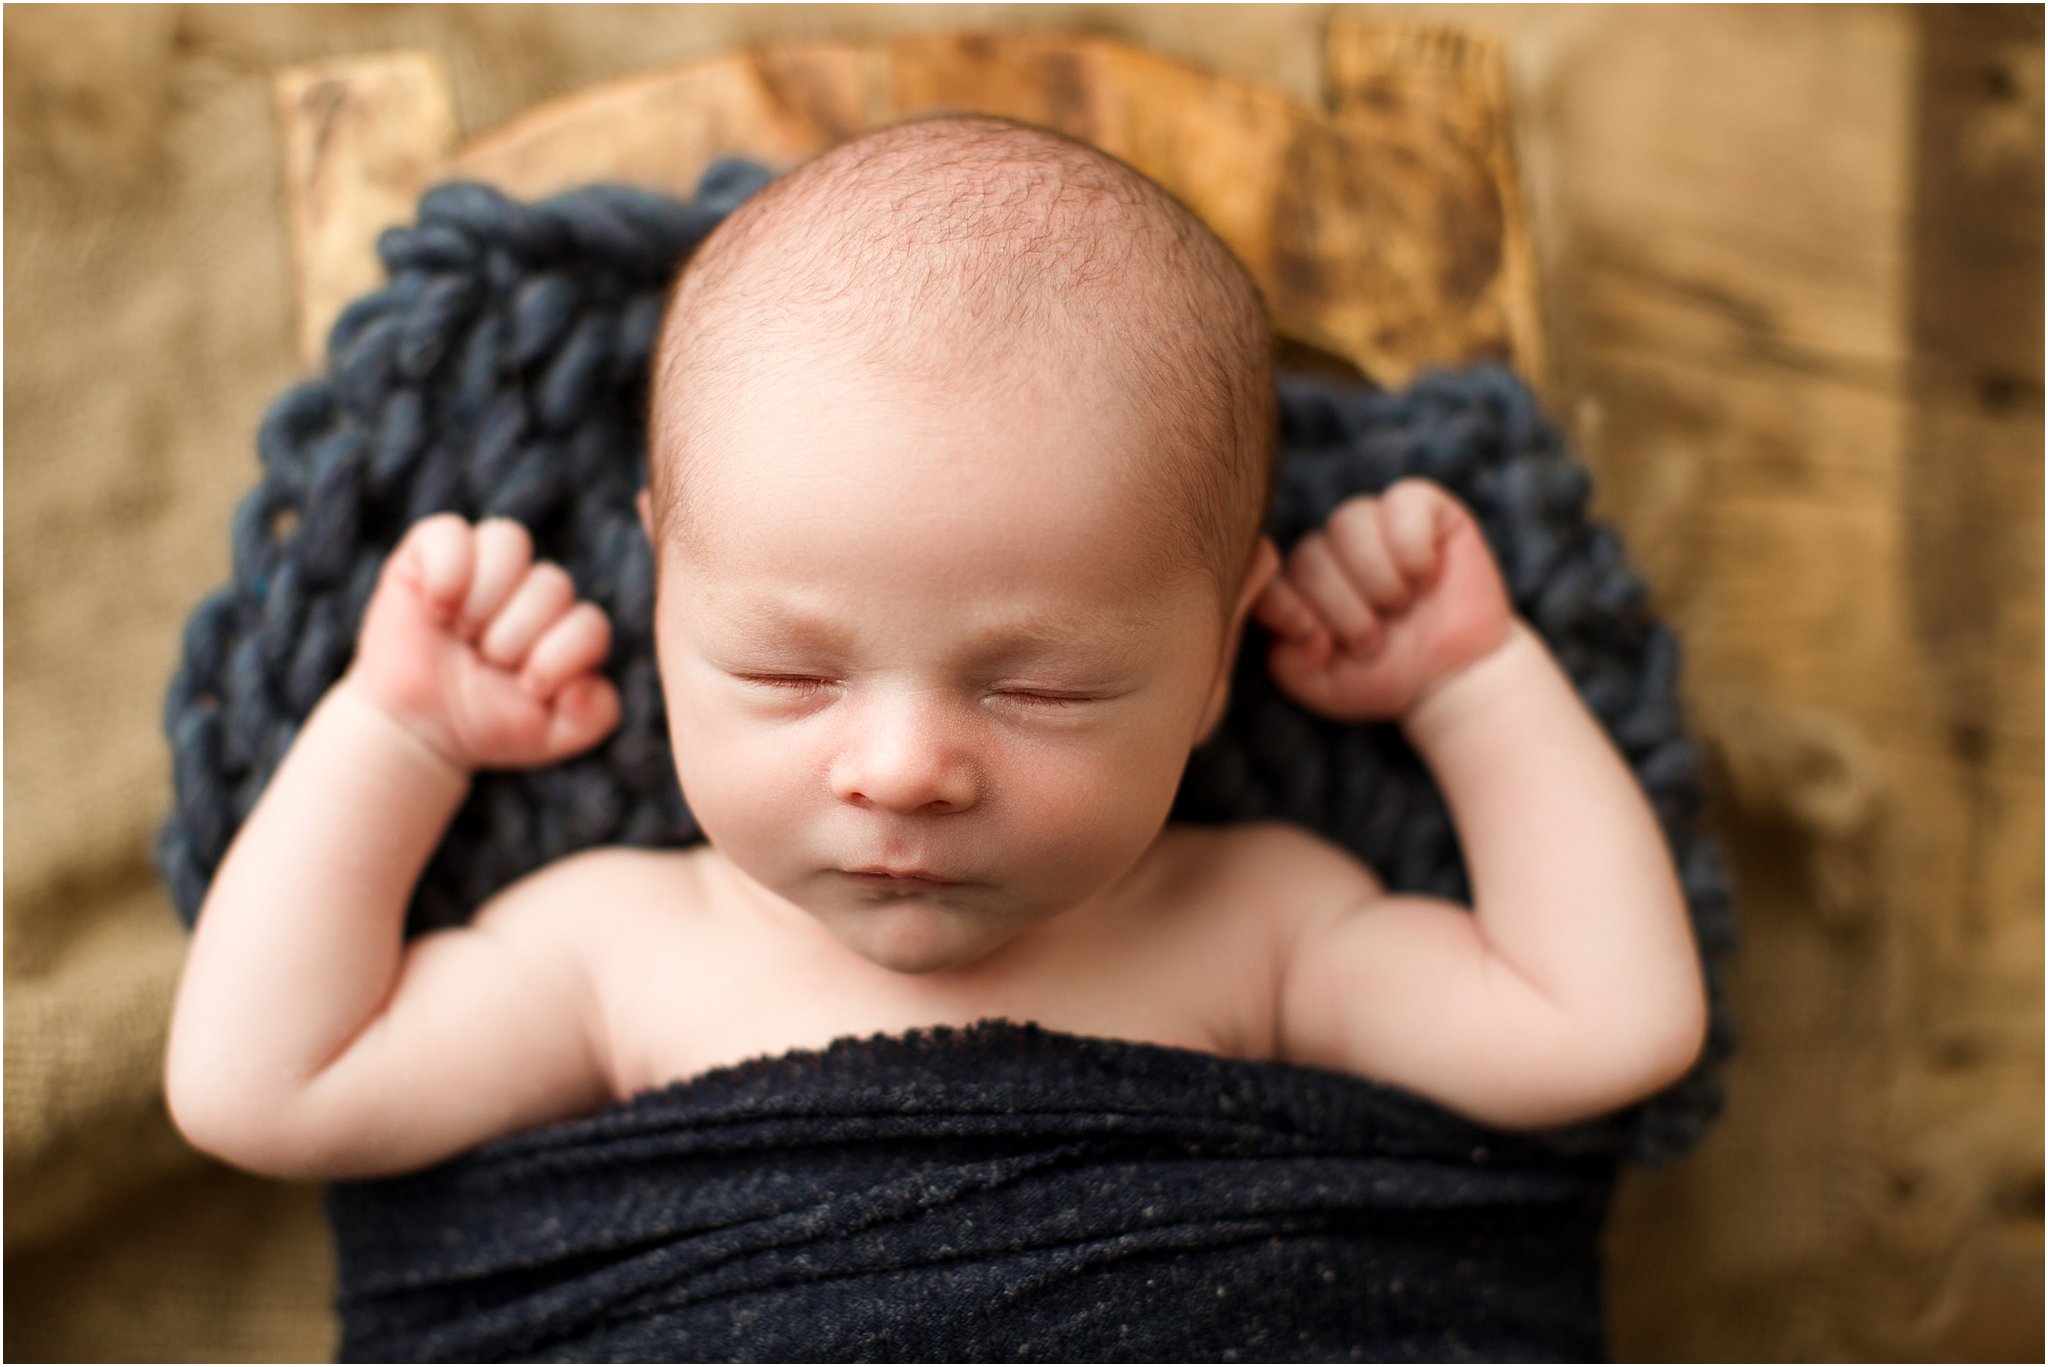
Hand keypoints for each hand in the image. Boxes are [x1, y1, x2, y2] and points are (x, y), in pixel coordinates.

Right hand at [347, 515, 621, 771]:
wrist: (417, 728)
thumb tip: (585, 681)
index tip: (527, 687)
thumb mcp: (553, 735)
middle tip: (485, 661)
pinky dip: (446, 570)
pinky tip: (435, 607)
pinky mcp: (432, 551)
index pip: (590, 622)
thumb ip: (595, 714)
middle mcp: (533, 588)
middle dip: (514, 637)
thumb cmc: (488, 724)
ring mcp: (485, 564)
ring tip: (464, 631)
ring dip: (485, 598)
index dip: (559, 658)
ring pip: (509, 540)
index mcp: (568, 624)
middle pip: (551, 583)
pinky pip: (449, 531)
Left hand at [1253, 478, 1515, 721]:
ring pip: (1349, 521)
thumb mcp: (1321, 684)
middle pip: (1309, 554)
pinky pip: (1403, 500)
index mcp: (1295, 584)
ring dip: (1377, 577)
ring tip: (1400, 607)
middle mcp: (1328, 547)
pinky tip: (1426, 576)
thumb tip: (1298, 620)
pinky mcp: (1420, 507)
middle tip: (1374, 641)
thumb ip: (1286, 657)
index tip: (1319, 643)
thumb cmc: (1382, 677)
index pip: (1265, 576)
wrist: (1452, 677)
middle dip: (1344, 608)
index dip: (1287, 609)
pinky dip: (1412, 544)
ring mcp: (1371, 523)